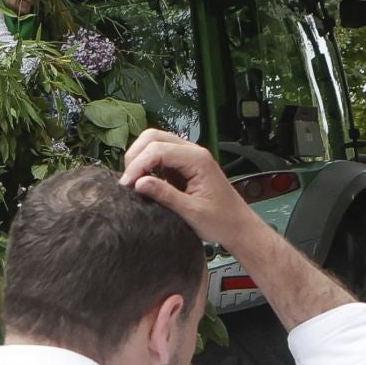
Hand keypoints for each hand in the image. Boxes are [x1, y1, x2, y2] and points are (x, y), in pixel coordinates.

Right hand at [118, 128, 259, 250]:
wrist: (239, 227)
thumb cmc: (221, 221)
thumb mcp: (192, 212)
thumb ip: (165, 195)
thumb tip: (138, 182)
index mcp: (198, 159)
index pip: (158, 150)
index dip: (138, 165)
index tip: (126, 185)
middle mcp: (193, 152)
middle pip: (153, 137)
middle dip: (135, 156)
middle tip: (127, 180)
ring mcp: (188, 156)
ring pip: (154, 141)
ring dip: (139, 157)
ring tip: (133, 180)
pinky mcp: (183, 164)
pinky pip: (159, 153)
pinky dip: (146, 162)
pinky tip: (143, 180)